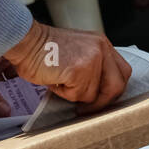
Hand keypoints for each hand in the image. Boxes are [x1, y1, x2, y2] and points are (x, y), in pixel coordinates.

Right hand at [2, 22, 131, 114]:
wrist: (25, 41)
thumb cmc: (45, 49)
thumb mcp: (77, 51)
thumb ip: (92, 66)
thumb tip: (98, 93)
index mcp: (102, 44)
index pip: (122, 72)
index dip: (113, 90)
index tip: (101, 99)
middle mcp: (101, 49)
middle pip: (117, 86)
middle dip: (102, 102)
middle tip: (86, 108)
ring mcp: (92, 59)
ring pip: (93, 95)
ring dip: (75, 95)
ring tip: (60, 81)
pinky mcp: (79, 71)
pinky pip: (77, 95)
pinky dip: (64, 93)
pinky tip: (55, 80)